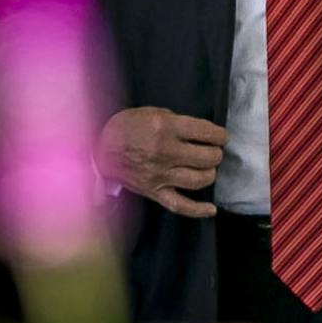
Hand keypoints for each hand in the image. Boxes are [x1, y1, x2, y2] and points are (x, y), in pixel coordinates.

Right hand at [100, 107, 227, 217]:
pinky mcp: (154, 192)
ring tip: (207, 168)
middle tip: (213, 151)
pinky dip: (198, 210)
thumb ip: (177, 121)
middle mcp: (166, 153)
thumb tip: (199, 133)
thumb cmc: (127, 127)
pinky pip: (180, 205)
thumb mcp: (151, 112)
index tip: (221, 137)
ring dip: (209, 173)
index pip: (206, 133)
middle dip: (216, 153)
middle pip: (207, 157)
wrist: (100, 150)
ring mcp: (160, 175)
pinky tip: (211, 209)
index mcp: (166, 128)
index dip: (220, 135)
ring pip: (199, 180)